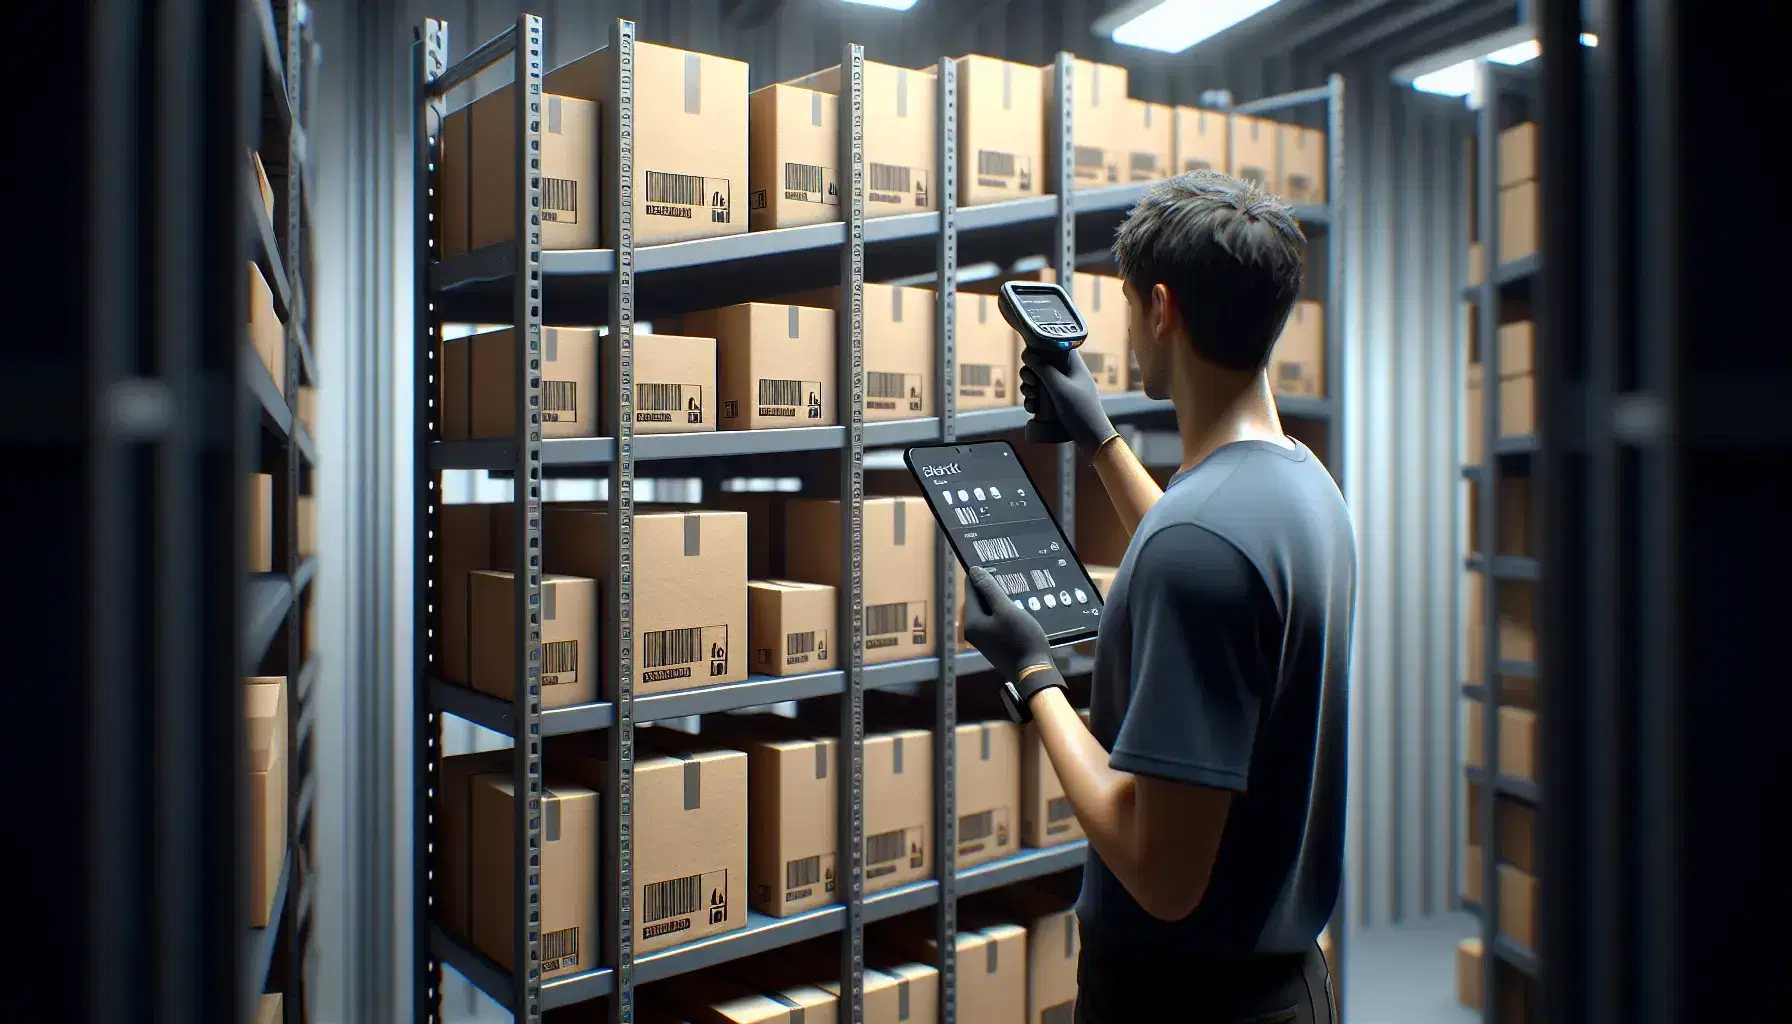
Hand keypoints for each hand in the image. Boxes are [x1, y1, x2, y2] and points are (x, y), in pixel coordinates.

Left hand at [963, 567, 1066, 705]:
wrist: (1033, 672)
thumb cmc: (1021, 640)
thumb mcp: (1007, 610)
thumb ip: (990, 590)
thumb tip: (974, 571)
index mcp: (972, 620)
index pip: (971, 588)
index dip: (983, 575)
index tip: (998, 566)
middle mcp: (973, 629)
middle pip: (979, 599)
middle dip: (993, 589)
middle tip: (1011, 580)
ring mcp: (983, 638)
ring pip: (989, 610)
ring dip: (1001, 601)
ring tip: (1018, 594)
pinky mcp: (994, 643)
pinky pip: (996, 621)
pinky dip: (1005, 613)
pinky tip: (1019, 611)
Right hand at [1020, 346, 1117, 459]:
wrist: (1090, 436)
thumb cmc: (1079, 409)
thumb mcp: (1059, 387)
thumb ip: (1043, 369)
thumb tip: (1027, 354)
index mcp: (1073, 365)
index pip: (1055, 347)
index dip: (1041, 349)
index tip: (1031, 359)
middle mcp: (1067, 375)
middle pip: (1041, 365)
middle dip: (1030, 374)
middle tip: (1031, 383)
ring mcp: (1061, 389)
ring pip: (1037, 382)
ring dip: (1029, 389)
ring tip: (1032, 400)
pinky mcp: (1055, 403)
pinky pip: (1039, 397)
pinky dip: (1033, 401)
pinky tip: (1032, 409)